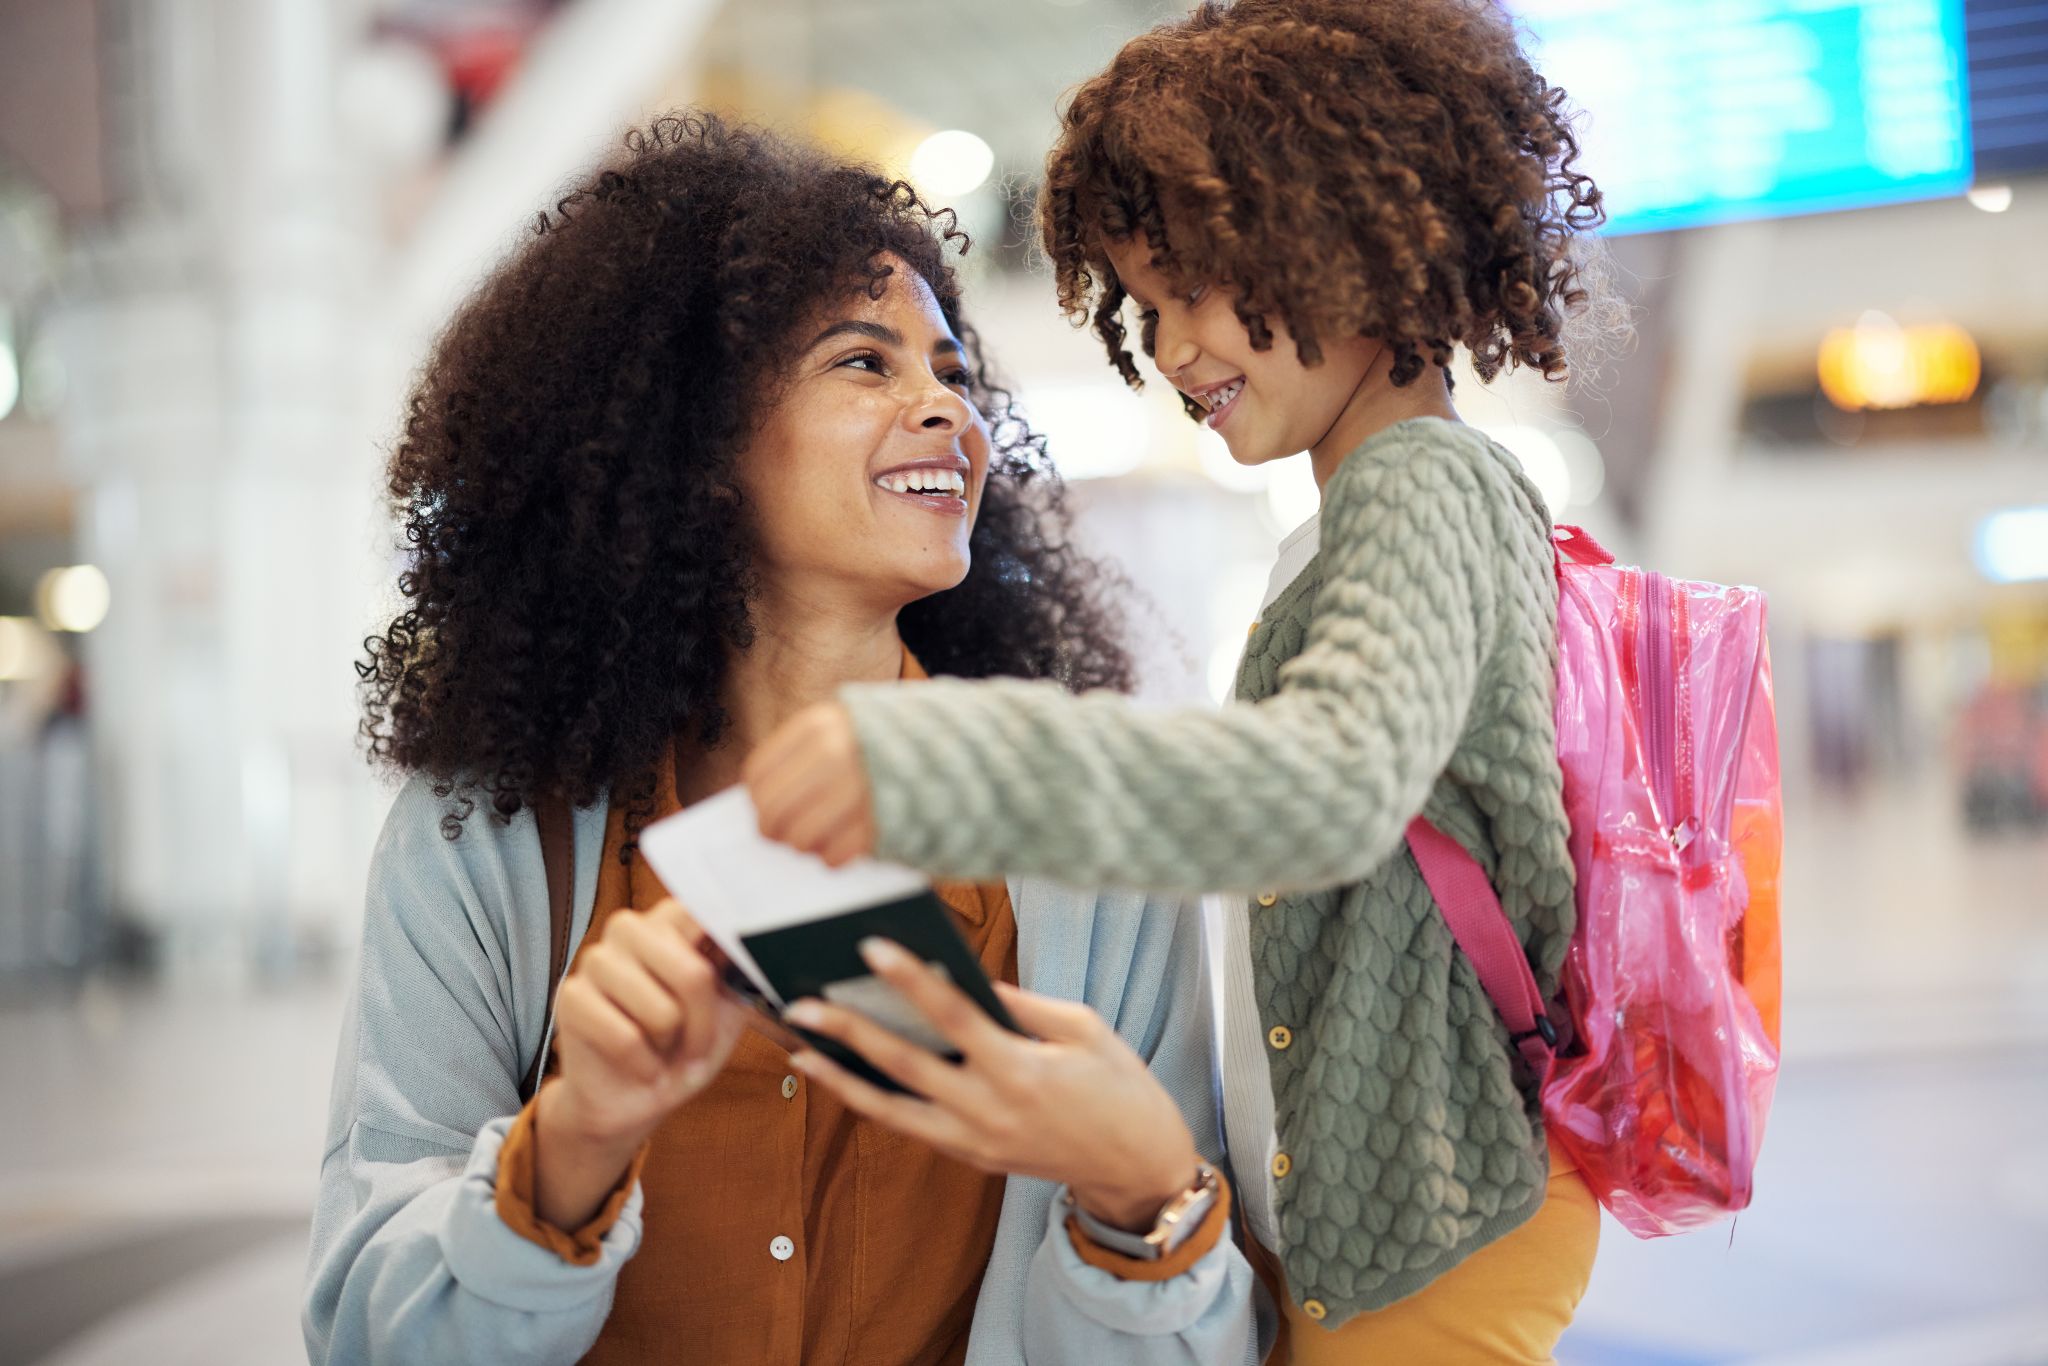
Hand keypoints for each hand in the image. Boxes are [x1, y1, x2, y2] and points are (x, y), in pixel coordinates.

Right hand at [534, 899, 745, 1227]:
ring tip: (661, 1049)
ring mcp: (595, 960)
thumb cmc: (684, 1047)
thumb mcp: (727, 1008)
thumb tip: (760, 943)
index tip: (729, 990)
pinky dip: (644, 1065)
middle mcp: (629, 929)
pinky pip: (624, 1037)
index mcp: (669, 923)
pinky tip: (641, 1067)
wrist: (634, 1098)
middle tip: (696, 1042)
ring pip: (661, 1010)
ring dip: (671, 1046)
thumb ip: (741, 970)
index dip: (724, 961)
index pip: (703, 916)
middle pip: (691, 972)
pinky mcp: (570, 997)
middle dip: (703, 1022)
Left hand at [744, 702, 877, 865]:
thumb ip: (807, 755)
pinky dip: (833, 858)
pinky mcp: (879, 822)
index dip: (757, 800)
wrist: (960, 750)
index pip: (759, 774)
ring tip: (819, 841)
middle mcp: (834, 754)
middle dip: (773, 831)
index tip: (766, 809)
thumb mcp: (846, 727)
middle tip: (784, 837)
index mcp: (819, 726)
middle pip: (773, 809)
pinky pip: (834, 854)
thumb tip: (761, 800)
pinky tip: (843, 849)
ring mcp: (858, 788)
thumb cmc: (892, 743)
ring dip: (804, 846)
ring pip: (800, 836)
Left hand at [785, 938, 1202, 1232]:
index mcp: (1022, 1071)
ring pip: (894, 1110)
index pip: (954, 1017)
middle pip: (906, 1066)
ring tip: (801, 1051)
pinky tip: (848, 1078)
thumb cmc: (1119, 1087)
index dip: (911, 980)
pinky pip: (914, 1127)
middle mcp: (991, 1111)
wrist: (1137, 1167)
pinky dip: (877, 1102)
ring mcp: (977, 1142)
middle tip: (802, 1004)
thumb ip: (1021, 1004)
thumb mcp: (1083, 1029)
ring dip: (843, 1081)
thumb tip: (965, 977)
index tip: (872, 948)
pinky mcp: (973, 1158)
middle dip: (850, 1034)